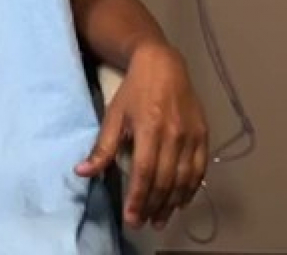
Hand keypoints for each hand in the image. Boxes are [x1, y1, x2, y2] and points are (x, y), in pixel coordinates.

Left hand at [76, 43, 208, 230]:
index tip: (131, 218)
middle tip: (143, 223)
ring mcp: (191, 135)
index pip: (144, 172)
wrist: (163, 64)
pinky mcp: (203, 134)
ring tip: (159, 219)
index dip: (138, 198)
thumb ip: (102, 147)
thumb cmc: (134, 90)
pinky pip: (199, 169)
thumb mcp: (113, 115)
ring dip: (172, 203)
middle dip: (153, 206)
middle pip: (165, 180)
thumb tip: (82, 172)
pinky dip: (191, 188)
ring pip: (184, 179)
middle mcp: (174, 134)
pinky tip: (180, 201)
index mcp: (149, 128)